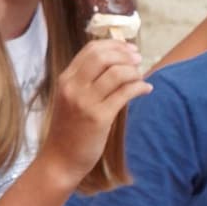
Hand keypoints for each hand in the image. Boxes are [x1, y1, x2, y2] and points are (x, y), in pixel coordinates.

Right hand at [43, 35, 150, 177]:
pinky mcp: (99, 118)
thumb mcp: (70, 99)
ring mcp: (85, 102)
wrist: (60, 160)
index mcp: (65, 79)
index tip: (129, 49)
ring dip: (134, 71)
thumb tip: (116, 63)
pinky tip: (146, 90)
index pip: (90, 50)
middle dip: (125, 55)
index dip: (114, 45)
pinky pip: (124, 93)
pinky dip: (139, 87)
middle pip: (103, 56)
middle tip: (138, 60)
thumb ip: (85, 81)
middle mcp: (73, 87)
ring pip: (116, 72)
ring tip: (141, 77)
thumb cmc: (68, 130)